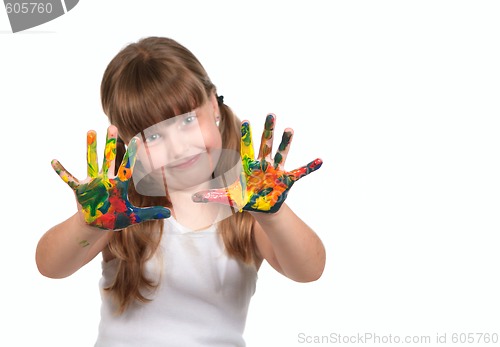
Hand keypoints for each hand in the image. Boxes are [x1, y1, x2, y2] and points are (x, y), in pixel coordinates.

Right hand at [51, 126, 170, 229]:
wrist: (97, 226)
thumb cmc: (115, 219)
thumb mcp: (134, 217)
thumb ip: (151, 213)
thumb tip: (170, 213)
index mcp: (120, 185)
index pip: (127, 166)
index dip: (132, 154)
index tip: (137, 139)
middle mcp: (106, 180)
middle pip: (109, 157)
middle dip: (110, 143)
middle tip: (112, 126)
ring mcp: (93, 183)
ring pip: (91, 161)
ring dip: (90, 148)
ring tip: (90, 131)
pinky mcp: (80, 190)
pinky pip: (69, 179)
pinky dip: (61, 171)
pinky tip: (53, 161)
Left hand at [192, 114, 321, 212]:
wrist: (263, 209)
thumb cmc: (247, 199)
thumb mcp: (230, 198)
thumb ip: (213, 196)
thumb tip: (193, 198)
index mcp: (250, 166)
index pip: (248, 147)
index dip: (248, 135)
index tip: (248, 120)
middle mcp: (264, 164)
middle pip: (266, 144)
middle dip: (268, 130)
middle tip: (271, 114)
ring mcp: (277, 171)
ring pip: (282, 153)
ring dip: (286, 142)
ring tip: (290, 129)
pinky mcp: (287, 180)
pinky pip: (301, 172)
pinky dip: (310, 167)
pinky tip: (320, 160)